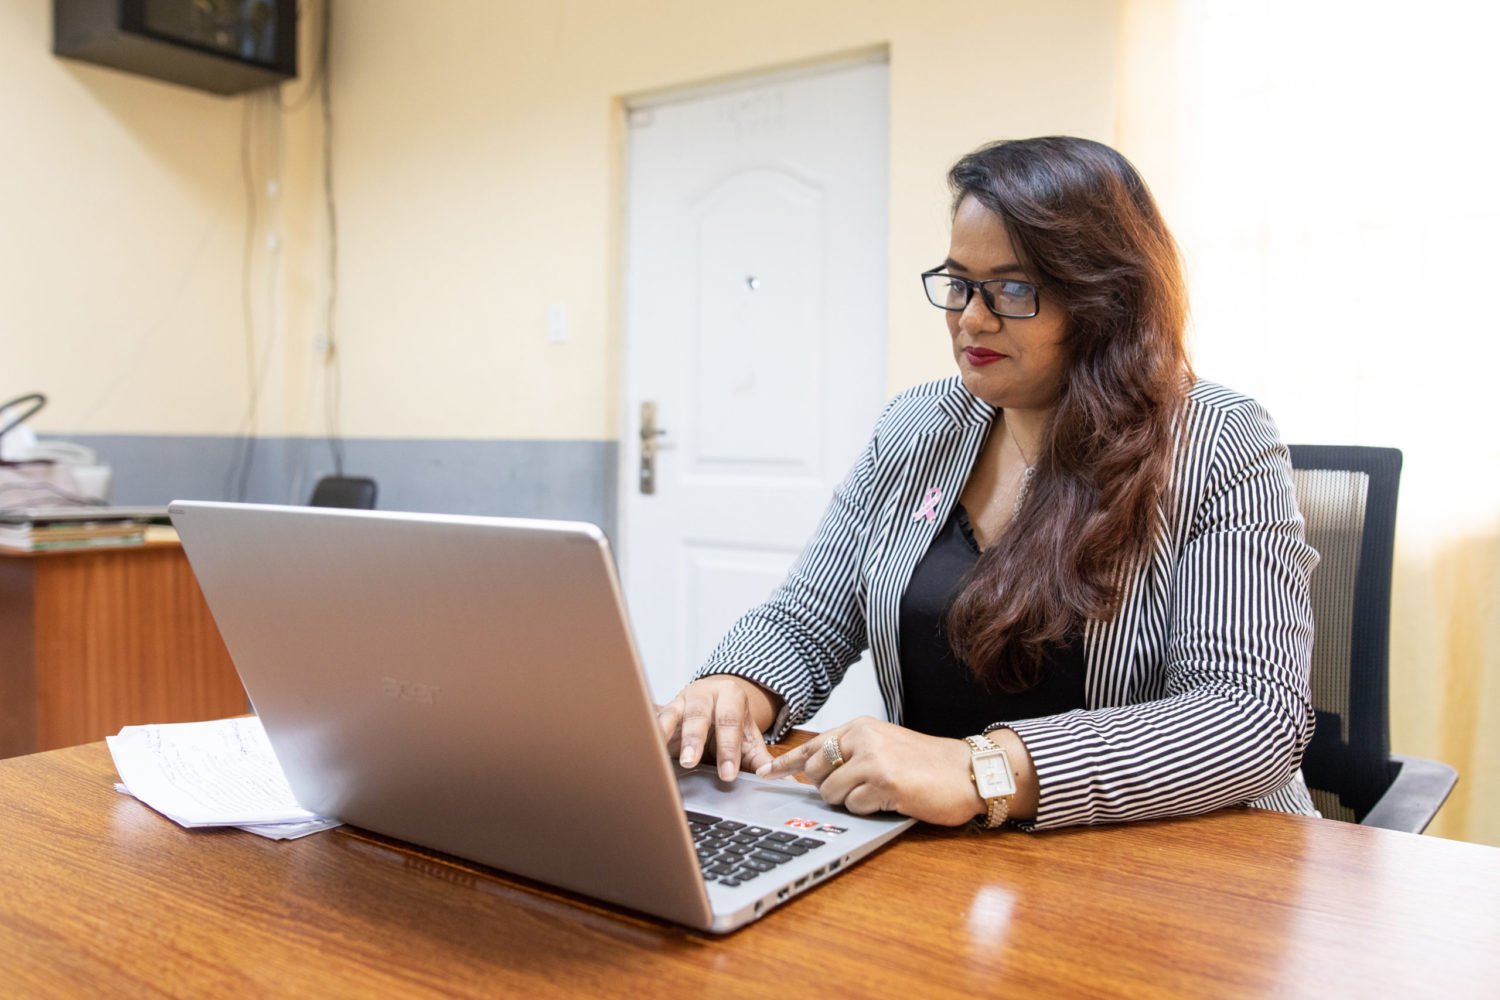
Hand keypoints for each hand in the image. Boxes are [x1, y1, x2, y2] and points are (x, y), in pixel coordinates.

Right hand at [656, 675, 781, 781]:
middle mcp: (704, 694)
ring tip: (662, 756)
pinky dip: (649, 734)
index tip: (727, 775)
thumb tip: (790, 784)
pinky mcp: (662, 710)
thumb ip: (762, 761)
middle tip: (692, 762)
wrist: (715, 697)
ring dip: (667, 735)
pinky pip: (653, 721)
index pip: (730, 723)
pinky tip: (644, 750)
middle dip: (695, 739)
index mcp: (730, 696)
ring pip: (672, 715)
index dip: (729, 749)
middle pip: (699, 715)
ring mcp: (680, 700)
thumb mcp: (748, 738)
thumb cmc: (731, 722)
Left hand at [756, 717, 986, 826]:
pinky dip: (869, 810)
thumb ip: (852, 753)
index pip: (813, 745)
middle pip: (818, 773)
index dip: (788, 763)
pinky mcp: (884, 783)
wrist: (969, 771)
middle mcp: (863, 738)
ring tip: (880, 793)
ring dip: (851, 802)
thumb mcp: (885, 746)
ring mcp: (873, 759)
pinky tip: (891, 800)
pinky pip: (855, 807)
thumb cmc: (928, 764)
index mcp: (861, 726)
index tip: (767, 774)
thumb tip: (816, 772)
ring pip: (832, 793)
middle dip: (831, 789)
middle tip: (860, 789)